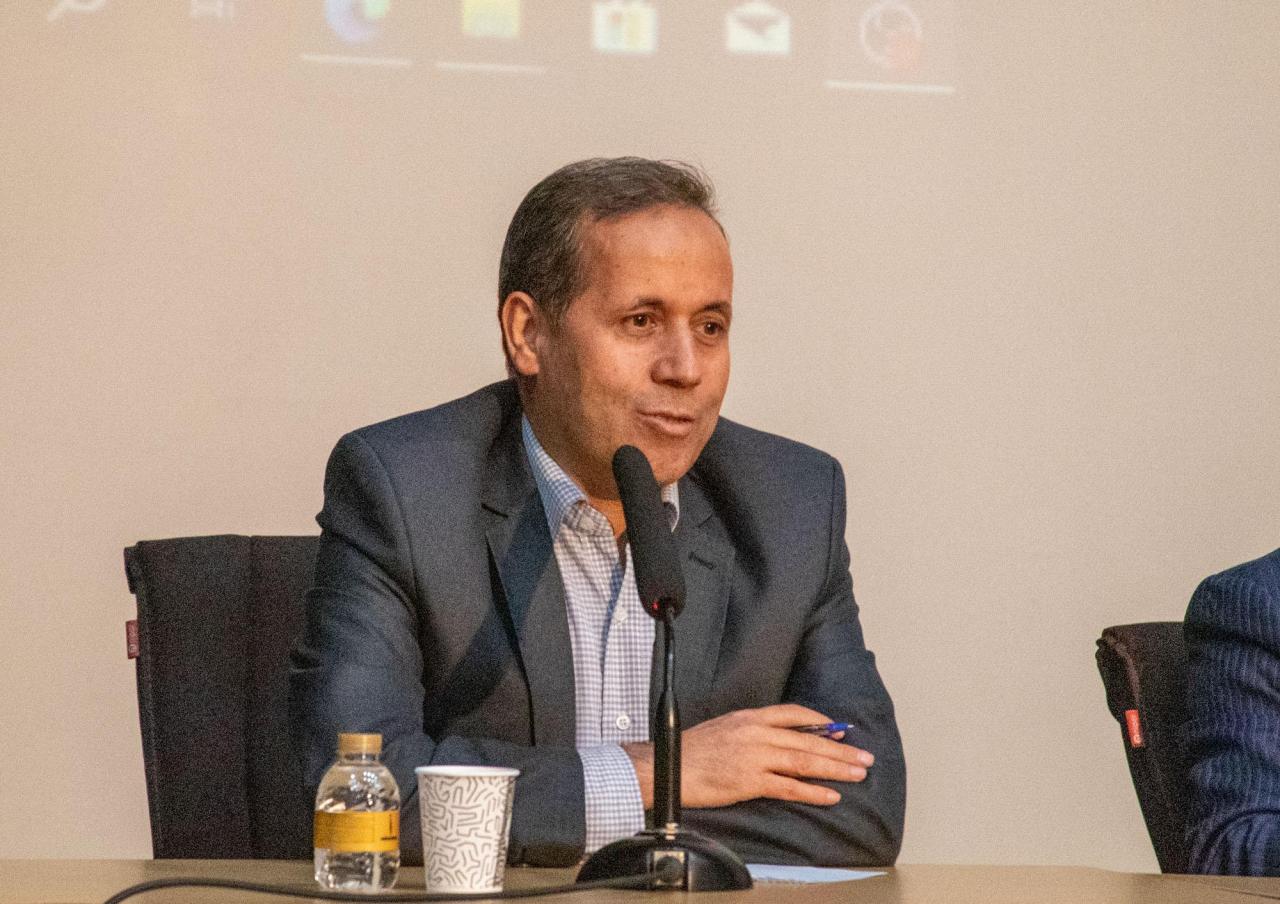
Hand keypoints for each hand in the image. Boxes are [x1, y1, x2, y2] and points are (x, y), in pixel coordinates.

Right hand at [623, 704, 874, 809]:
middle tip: (864, 757)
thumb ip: (753, 730)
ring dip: (834, 768)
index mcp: (750, 717)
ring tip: (856, 774)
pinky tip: (830, 796)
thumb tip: (778, 737)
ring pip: (803, 761)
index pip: (794, 713)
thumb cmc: (692, 749)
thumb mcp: (725, 726)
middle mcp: (756, 733)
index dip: (820, 721)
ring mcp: (754, 757)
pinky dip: (812, 791)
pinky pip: (788, 787)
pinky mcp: (749, 782)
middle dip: (840, 749)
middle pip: (807, 739)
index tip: (840, 729)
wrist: (668, 765)